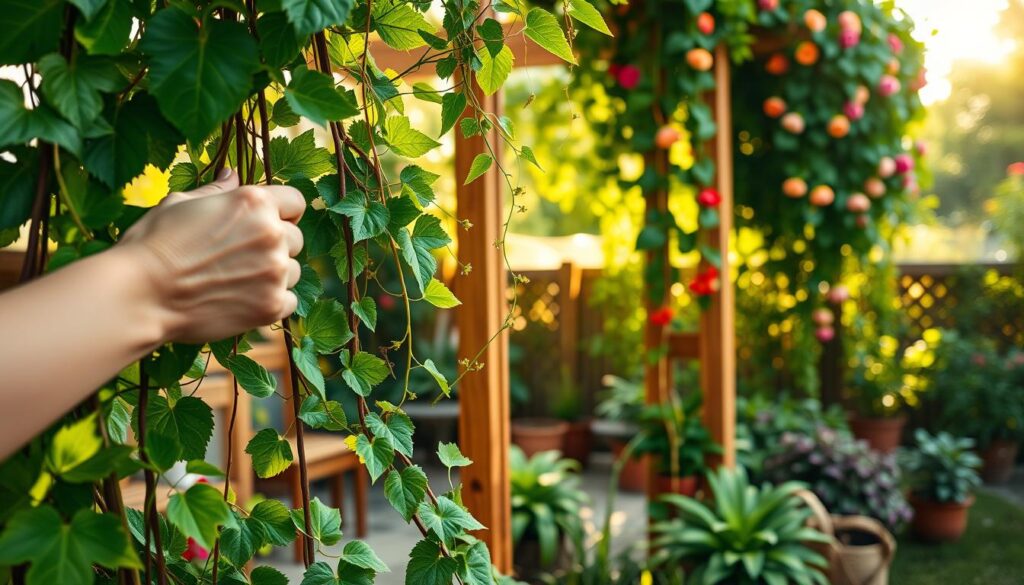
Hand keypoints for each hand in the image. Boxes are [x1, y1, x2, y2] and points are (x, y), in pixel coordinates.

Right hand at [117, 169, 305, 342]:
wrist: (141, 293)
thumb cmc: (153, 244)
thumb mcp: (180, 203)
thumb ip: (216, 190)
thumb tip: (231, 174)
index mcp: (254, 202)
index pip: (296, 201)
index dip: (283, 212)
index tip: (268, 223)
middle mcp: (272, 234)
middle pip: (296, 238)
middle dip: (276, 245)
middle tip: (242, 256)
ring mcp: (275, 272)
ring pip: (293, 271)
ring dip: (274, 275)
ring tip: (236, 279)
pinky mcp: (271, 306)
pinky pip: (289, 302)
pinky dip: (272, 302)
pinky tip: (243, 300)